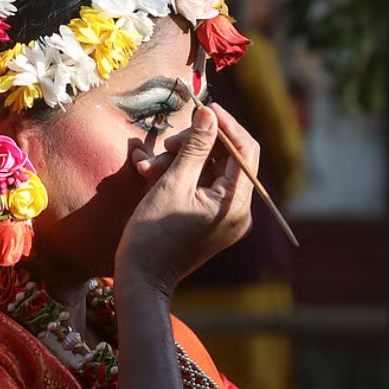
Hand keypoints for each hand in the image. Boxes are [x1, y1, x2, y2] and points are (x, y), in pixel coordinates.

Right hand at [115, 103, 259, 294]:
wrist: (142, 280)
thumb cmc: (153, 235)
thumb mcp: (173, 184)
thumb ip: (194, 147)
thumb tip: (209, 114)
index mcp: (236, 203)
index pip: (245, 151)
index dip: (227, 125)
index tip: (205, 108)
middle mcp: (239, 211)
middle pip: (227, 160)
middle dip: (195, 145)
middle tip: (166, 145)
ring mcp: (227, 218)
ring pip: (211, 172)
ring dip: (181, 161)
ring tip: (148, 166)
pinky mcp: (213, 221)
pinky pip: (203, 187)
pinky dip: (182, 177)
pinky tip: (153, 175)